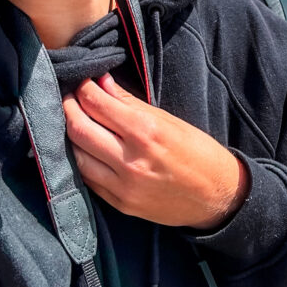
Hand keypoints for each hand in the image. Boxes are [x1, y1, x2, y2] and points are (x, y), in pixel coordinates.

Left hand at [62, 74, 249, 229]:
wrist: (217, 197)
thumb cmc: (198, 152)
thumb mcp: (169, 120)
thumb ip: (130, 102)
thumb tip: (102, 83)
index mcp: (146, 132)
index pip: (97, 105)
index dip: (83, 89)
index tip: (82, 82)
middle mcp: (130, 160)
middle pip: (79, 130)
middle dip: (68, 108)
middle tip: (70, 97)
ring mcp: (123, 187)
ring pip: (77, 157)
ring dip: (70, 136)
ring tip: (74, 121)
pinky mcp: (121, 204)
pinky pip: (88, 179)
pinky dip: (82, 159)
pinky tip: (84, 148)